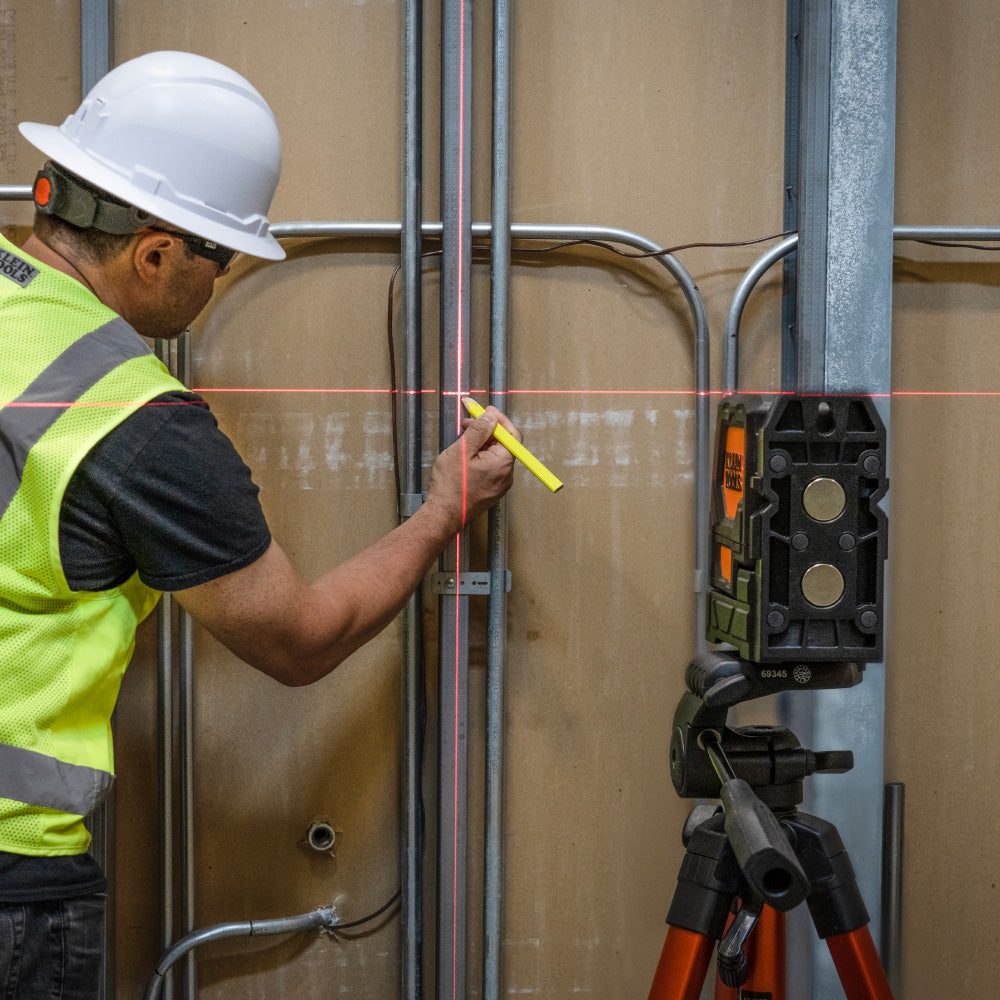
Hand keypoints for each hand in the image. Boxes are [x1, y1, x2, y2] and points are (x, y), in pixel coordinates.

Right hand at [425, 406, 519, 528]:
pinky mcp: (491, 490)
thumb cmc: (450, 486)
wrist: (443, 515)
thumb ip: (479, 431)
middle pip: (503, 444)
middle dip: (487, 430)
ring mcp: (499, 485)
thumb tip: (490, 417)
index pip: (512, 435)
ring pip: (495, 455)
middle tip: (468, 423)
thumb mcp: (462, 450)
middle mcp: (506, 475)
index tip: (485, 412)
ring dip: (482, 443)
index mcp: (503, 464)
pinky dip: (480, 457)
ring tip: (463, 439)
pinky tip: (465, 456)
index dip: (500, 420)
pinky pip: (490, 467)